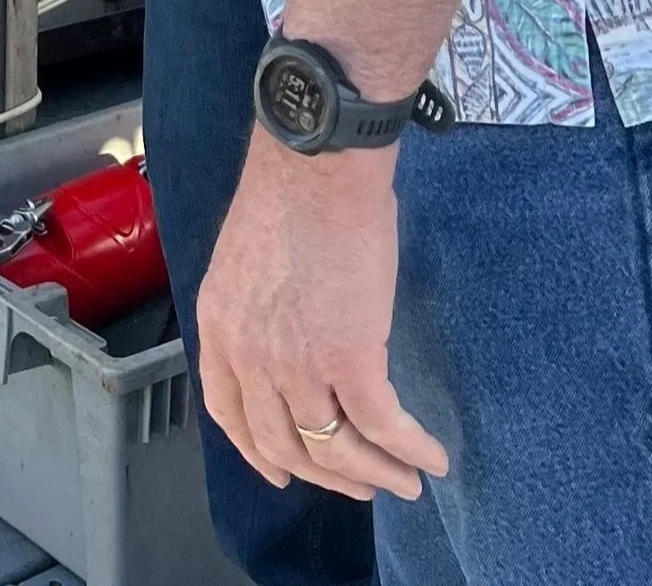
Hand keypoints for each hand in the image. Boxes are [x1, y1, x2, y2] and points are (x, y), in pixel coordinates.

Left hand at [196, 135, 447, 504]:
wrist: (317, 166)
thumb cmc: (291, 194)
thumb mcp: (248, 261)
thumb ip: (257, 310)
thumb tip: (289, 338)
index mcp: (219, 326)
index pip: (229, 413)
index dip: (258, 451)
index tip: (282, 474)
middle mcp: (249, 355)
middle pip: (282, 443)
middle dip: (325, 476)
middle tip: (361, 485)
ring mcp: (295, 363)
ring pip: (334, 448)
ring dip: (373, 474)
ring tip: (405, 482)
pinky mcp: (349, 359)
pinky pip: (381, 426)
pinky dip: (410, 451)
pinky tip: (432, 459)